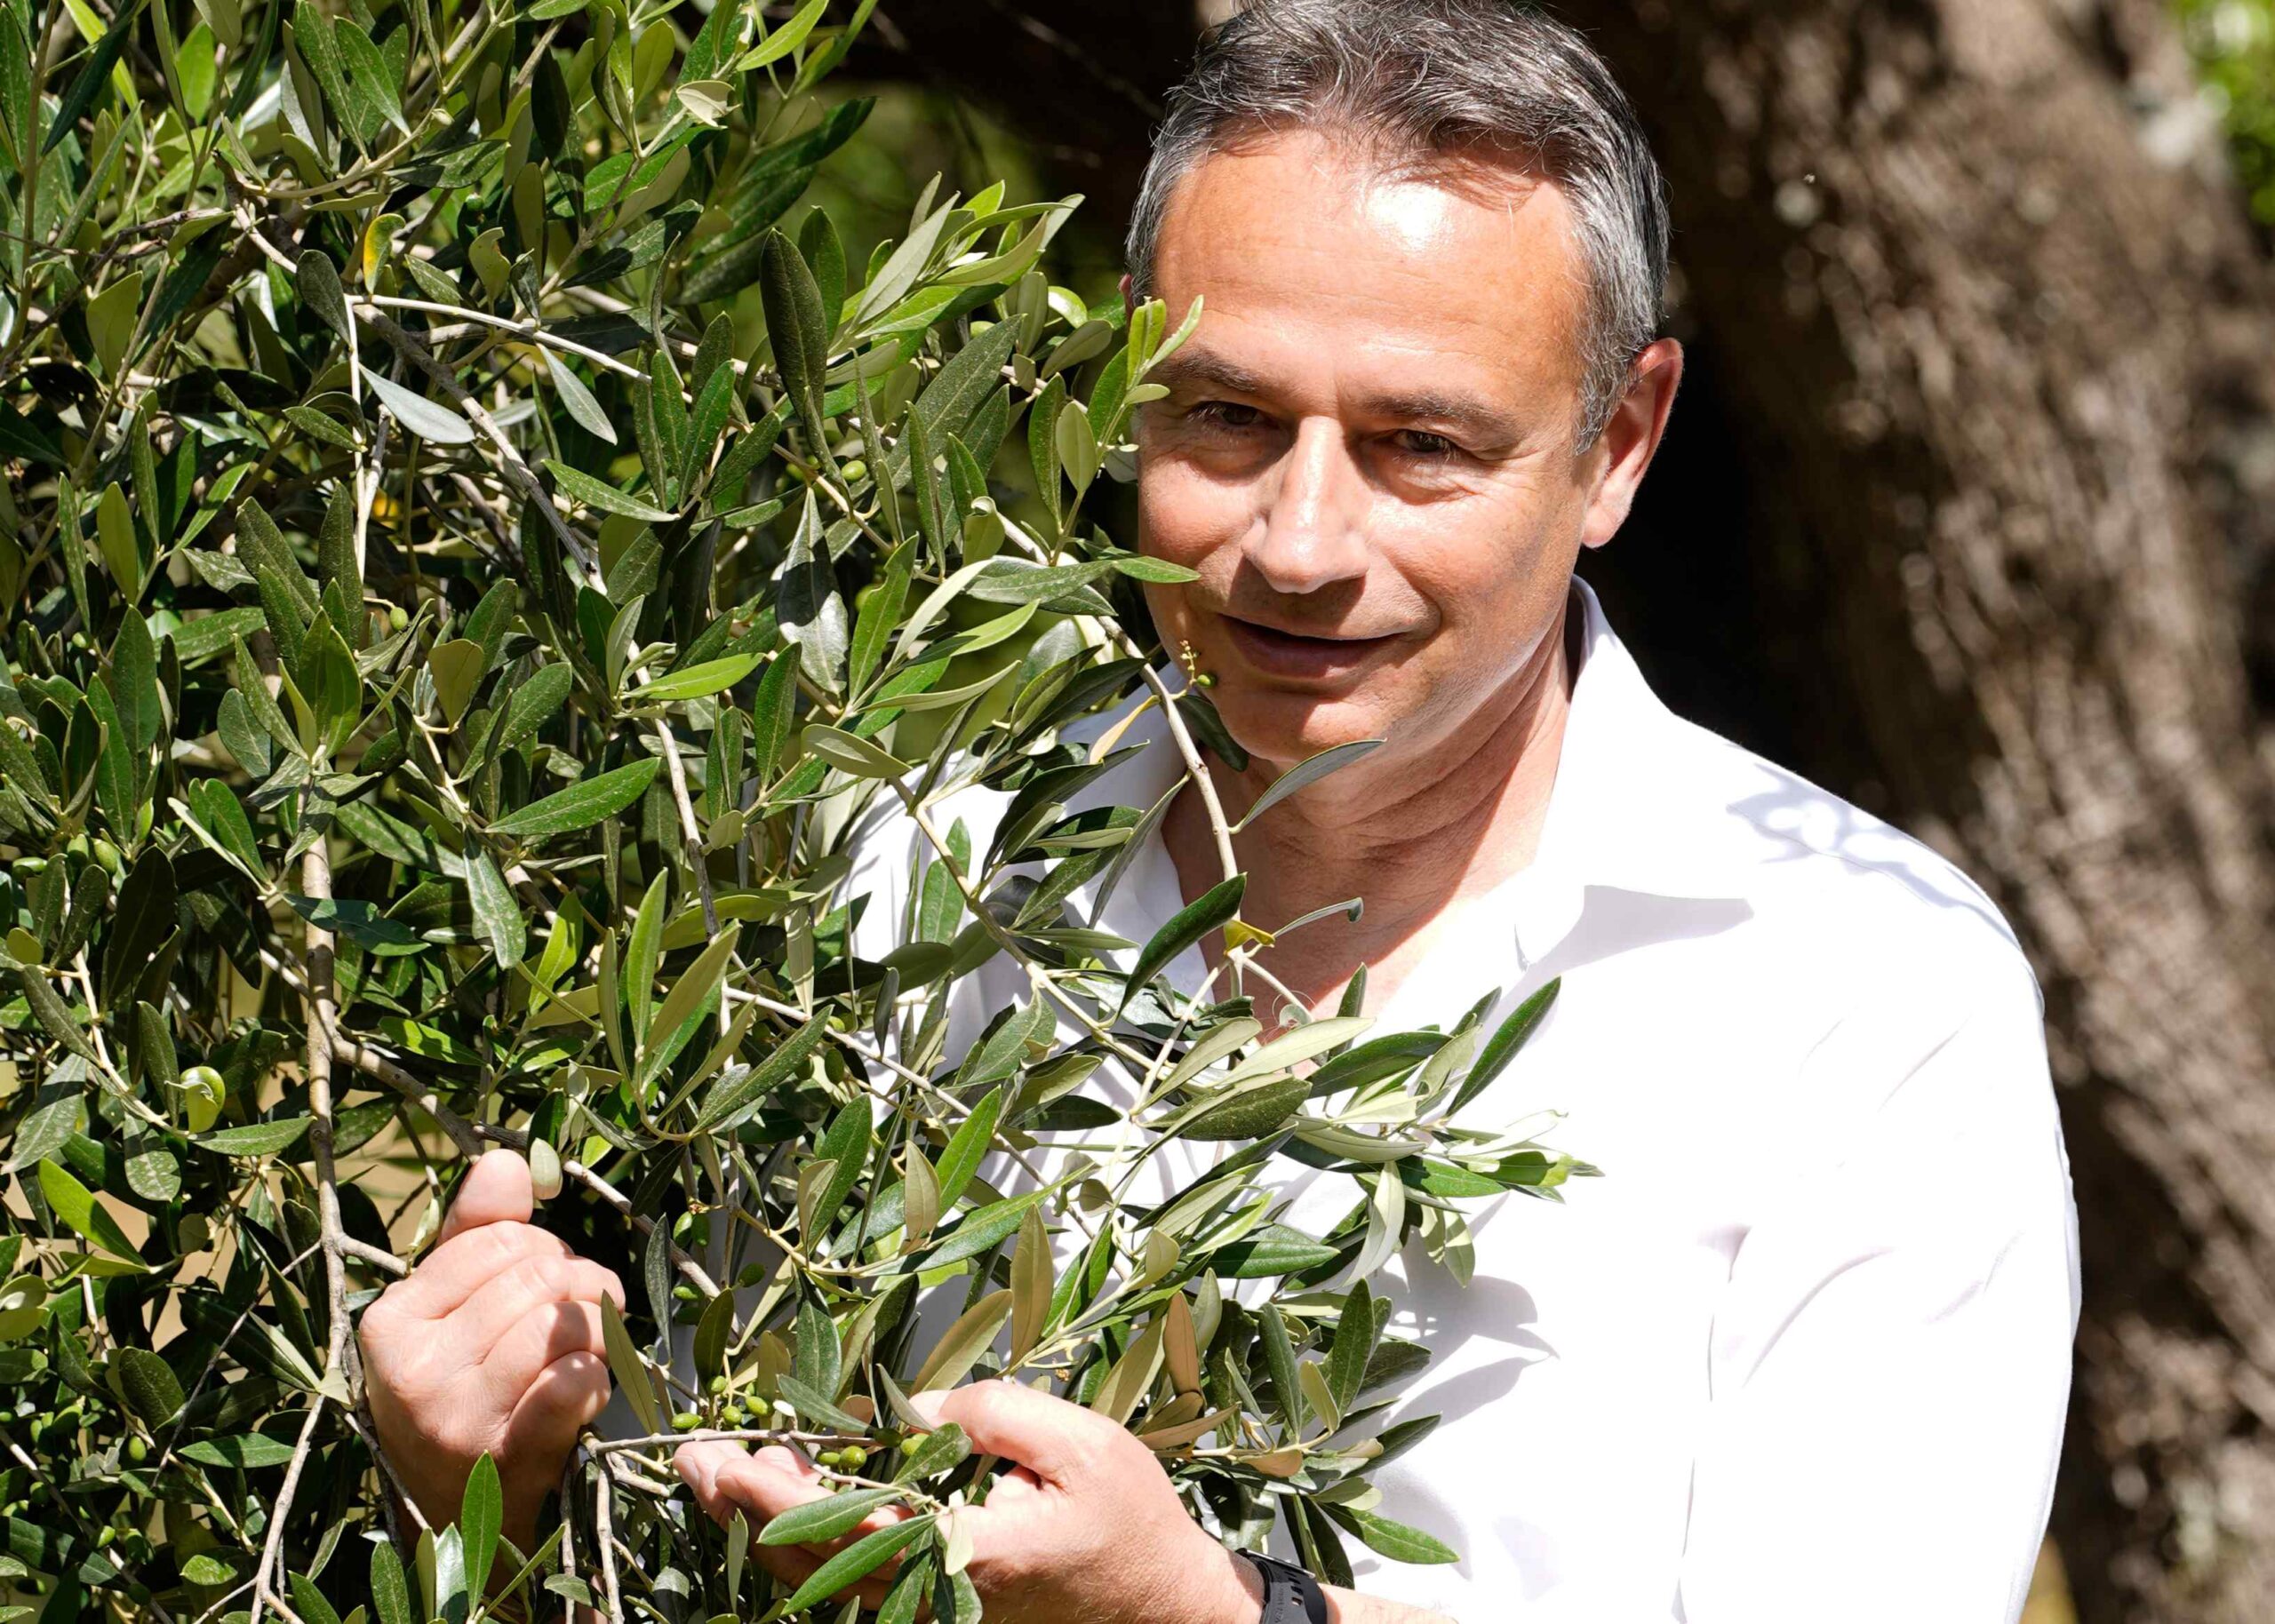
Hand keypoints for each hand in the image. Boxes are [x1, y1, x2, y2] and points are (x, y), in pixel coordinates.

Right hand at [360, 1149, 624, 1548]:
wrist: (455, 1524)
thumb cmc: (459, 1398)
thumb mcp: (448, 1317)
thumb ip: (475, 1236)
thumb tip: (507, 1160)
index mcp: (391, 1322)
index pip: (498, 1242)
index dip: (541, 1250)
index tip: (545, 1280)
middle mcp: (411, 1369)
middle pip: (537, 1276)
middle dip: (578, 1285)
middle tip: (581, 1313)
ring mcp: (453, 1417)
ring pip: (562, 1321)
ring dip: (598, 1326)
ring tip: (590, 1346)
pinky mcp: (502, 1456)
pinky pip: (573, 1379)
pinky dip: (596, 1374)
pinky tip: (586, 1386)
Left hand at [676, 1380, 1258, 1623]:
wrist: (1165, 1606)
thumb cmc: (1129, 1520)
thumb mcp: (1079, 1443)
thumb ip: (991, 1414)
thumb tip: (912, 1409)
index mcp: (964, 1559)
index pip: (847, 1527)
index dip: (777, 1494)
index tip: (727, 1458)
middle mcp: (931, 1600)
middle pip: (812, 1562)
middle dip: (744, 1508)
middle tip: (692, 1459)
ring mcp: (930, 1614)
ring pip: (821, 1583)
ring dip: (764, 1526)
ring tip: (720, 1473)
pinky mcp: (936, 1612)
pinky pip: (851, 1585)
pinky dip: (805, 1545)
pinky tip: (781, 1505)